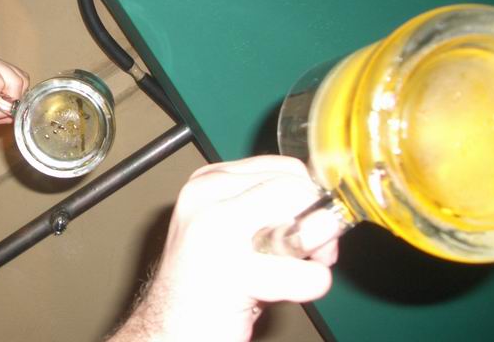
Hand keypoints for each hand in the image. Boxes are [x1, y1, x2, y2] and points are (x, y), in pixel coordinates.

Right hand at [112, 156, 338, 341]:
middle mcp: (207, 198)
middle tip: (309, 253)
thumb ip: (269, 208)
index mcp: (207, 181)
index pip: (286, 168)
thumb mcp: (231, 228)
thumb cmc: (205, 283)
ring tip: (294, 271)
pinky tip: (284, 293)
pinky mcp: (233, 274)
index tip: (307, 224)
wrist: (168, 329)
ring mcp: (217, 233)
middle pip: (298, 190)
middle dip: (319, 222)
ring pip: (304, 223)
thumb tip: (325, 207)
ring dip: (316, 255)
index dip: (310, 197)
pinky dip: (310, 286)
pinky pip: (305, 275)